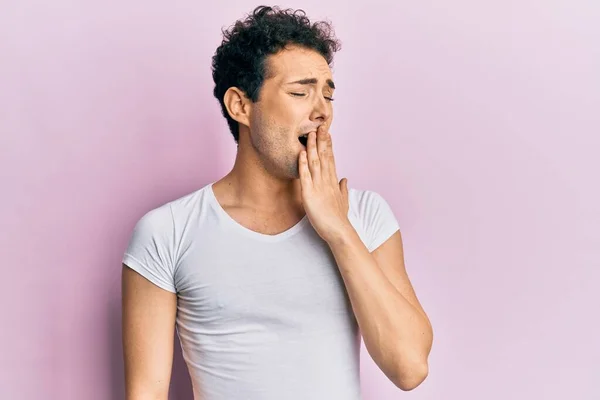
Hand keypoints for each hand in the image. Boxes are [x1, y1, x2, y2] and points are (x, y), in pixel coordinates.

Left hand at [298, 125, 351, 242]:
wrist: (339, 231)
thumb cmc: (339, 218)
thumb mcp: (343, 201)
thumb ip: (343, 189)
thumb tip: (345, 180)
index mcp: (333, 182)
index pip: (331, 159)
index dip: (328, 145)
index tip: (327, 133)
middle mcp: (327, 181)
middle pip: (325, 156)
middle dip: (322, 140)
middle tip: (320, 125)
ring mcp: (319, 187)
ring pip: (316, 162)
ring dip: (312, 147)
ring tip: (310, 133)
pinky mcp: (310, 194)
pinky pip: (305, 177)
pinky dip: (303, 164)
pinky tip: (301, 153)